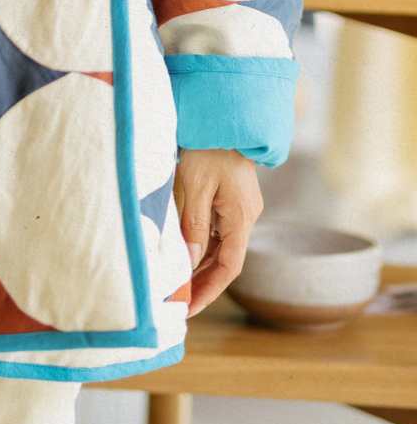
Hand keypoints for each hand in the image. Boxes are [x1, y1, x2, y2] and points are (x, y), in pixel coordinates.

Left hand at [173, 148, 262, 317]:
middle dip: (203, 284)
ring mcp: (239, 208)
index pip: (229, 267)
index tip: (188, 308)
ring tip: (177, 287)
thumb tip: (189, 264)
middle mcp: (246, 216)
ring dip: (200, 266)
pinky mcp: (231, 199)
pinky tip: (183, 257)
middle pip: (226, 260)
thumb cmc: (206, 147)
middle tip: (177, 304)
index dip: (209, 291)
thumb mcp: (193, 186)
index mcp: (241, 216)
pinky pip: (217, 231)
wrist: (219, 115)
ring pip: (220, 246)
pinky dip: (201, 246)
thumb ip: (193, 226)